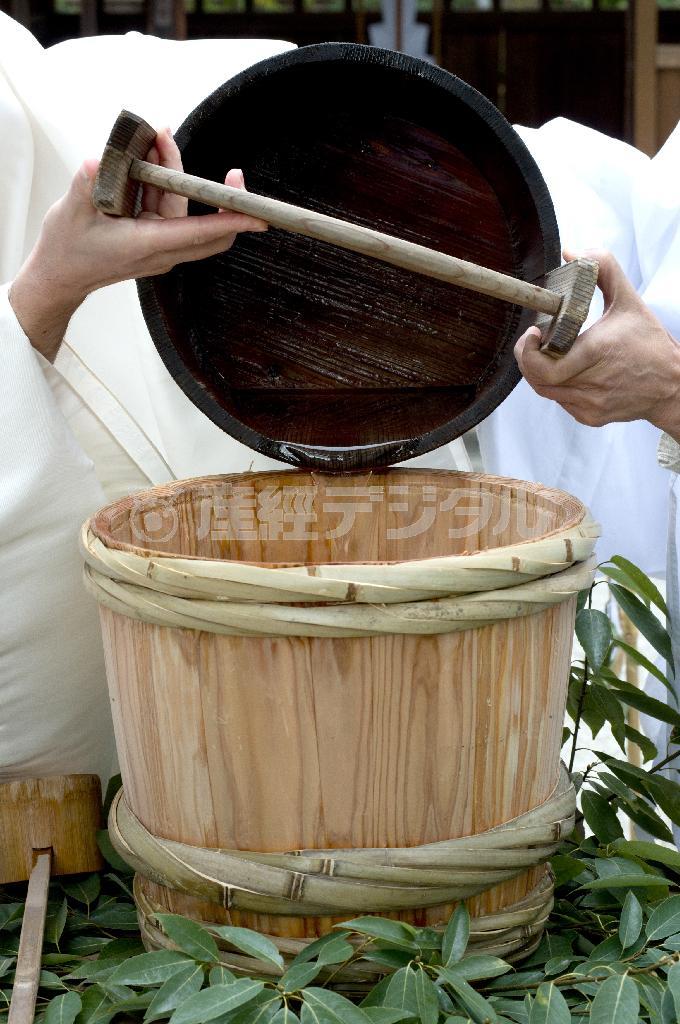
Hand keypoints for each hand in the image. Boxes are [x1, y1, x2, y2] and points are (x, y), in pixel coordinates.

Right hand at [9, 128, 266, 360]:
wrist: (59, 277)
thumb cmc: (66, 249)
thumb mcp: (70, 212)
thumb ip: (87, 185)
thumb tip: (98, 162)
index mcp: (147, 245)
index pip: (201, 234)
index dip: (232, 223)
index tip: (260, 217)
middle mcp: (162, 250)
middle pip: (211, 232)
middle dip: (226, 202)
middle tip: (235, 173)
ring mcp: (161, 247)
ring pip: (189, 215)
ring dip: (181, 179)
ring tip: (160, 138)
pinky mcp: (155, 240)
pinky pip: (173, 213)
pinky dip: (168, 187)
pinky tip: (154, 158)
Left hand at [515, 250, 679, 442]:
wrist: (671, 385)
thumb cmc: (649, 343)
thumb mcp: (629, 301)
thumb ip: (603, 270)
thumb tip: (571, 252)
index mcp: (597, 352)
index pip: (544, 365)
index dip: (528, 351)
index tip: (531, 333)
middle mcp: (591, 383)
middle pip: (538, 378)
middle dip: (529, 358)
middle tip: (532, 342)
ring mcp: (589, 404)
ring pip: (546, 390)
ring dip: (541, 371)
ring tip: (549, 353)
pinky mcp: (590, 417)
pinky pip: (560, 401)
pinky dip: (557, 385)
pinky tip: (568, 371)